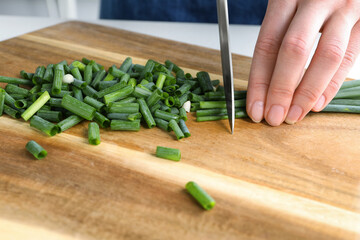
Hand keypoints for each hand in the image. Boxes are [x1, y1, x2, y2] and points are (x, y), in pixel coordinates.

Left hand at [246, 0, 359, 125]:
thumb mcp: (284, 3)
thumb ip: (276, 35)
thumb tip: (265, 84)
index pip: (267, 45)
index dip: (259, 81)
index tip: (254, 107)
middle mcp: (316, 0)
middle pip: (294, 50)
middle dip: (281, 90)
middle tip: (273, 117)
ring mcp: (345, 8)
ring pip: (327, 56)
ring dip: (308, 92)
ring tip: (294, 115)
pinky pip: (351, 55)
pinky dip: (333, 83)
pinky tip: (317, 103)